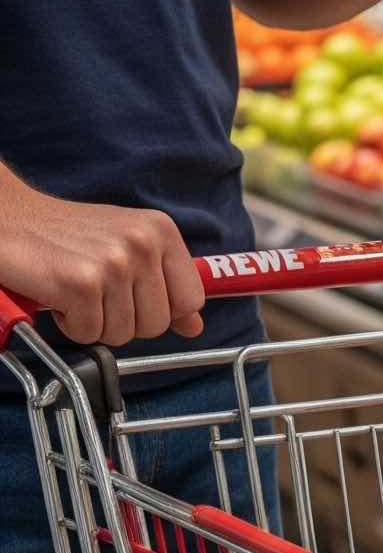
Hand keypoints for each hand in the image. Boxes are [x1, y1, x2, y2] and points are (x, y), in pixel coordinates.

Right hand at [0, 178, 204, 345]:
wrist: (7, 218)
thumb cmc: (64, 234)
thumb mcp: (126, 246)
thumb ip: (165, 284)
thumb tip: (194, 326)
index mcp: (161, 231)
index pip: (191, 299)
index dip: (163, 311)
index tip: (136, 300)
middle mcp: (143, 244)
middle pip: (157, 323)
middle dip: (124, 320)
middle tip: (96, 293)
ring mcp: (114, 264)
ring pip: (124, 333)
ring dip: (94, 321)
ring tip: (76, 290)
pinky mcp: (81, 285)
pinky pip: (89, 333)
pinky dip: (69, 324)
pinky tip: (58, 295)